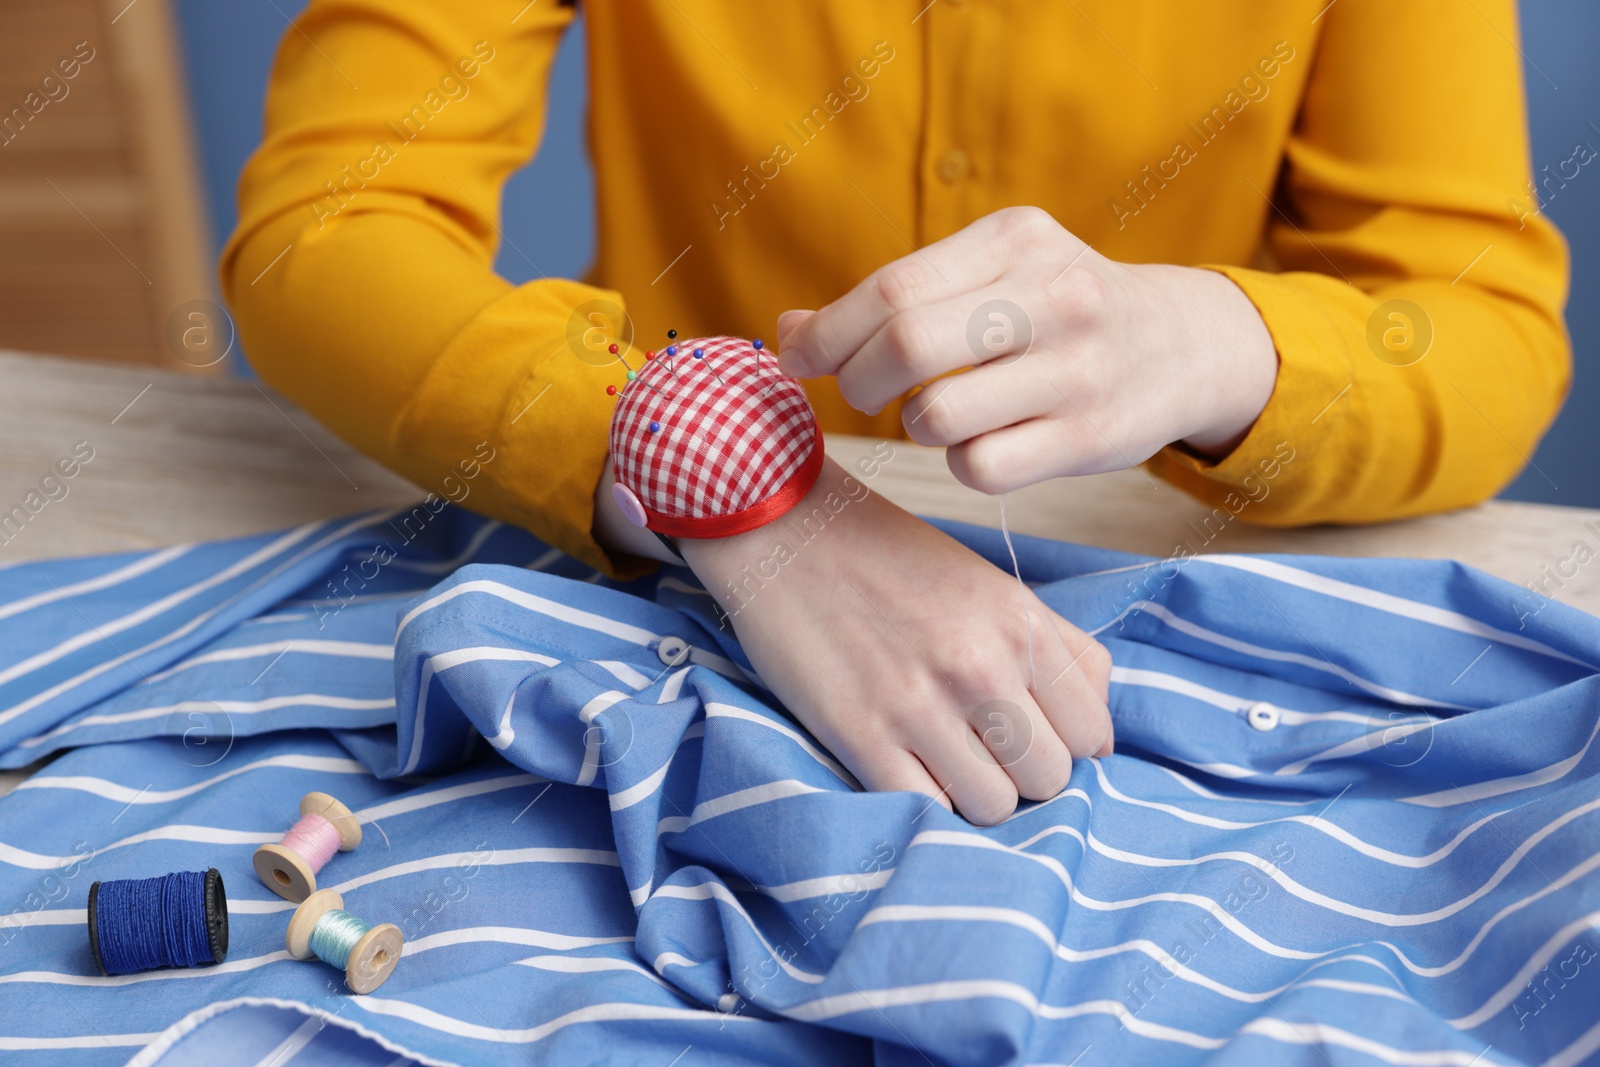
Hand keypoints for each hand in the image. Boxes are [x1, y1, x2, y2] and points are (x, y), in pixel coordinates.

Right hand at [678, 457, 1111, 825]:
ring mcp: (922, 705)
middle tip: (984, 751)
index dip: (1069, 745)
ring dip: (973, 795)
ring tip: (942, 760)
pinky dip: (924, 802)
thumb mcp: (990, 584)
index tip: (1036, 738)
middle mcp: (982, 665)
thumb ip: (1057, 648)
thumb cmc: (887, 559)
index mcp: (1020, 623)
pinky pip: (927, 811)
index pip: (1092, 730)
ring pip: (994, 807)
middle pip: (1050, 777)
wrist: (784, 530)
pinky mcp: (862, 736)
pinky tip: (905, 768)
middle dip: (1022, 774)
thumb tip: (1098, 737)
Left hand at [774, 206, 1277, 492]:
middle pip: (905, 345)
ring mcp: (1077, 368)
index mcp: (1016, 240)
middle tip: (860, 391)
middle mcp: (1053, 295)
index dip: (826, 332)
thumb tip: (785, 331)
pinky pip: (981, 466)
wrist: (1182, 346)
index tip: (797, 357)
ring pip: (937, 415)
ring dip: (914, 424)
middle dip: (856, 380)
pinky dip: (961, 462)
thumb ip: (894, 296)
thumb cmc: (1057, 311)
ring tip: (935, 414)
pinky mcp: (1090, 435)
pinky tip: (982, 442)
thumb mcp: (992, 273)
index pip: (892, 289)